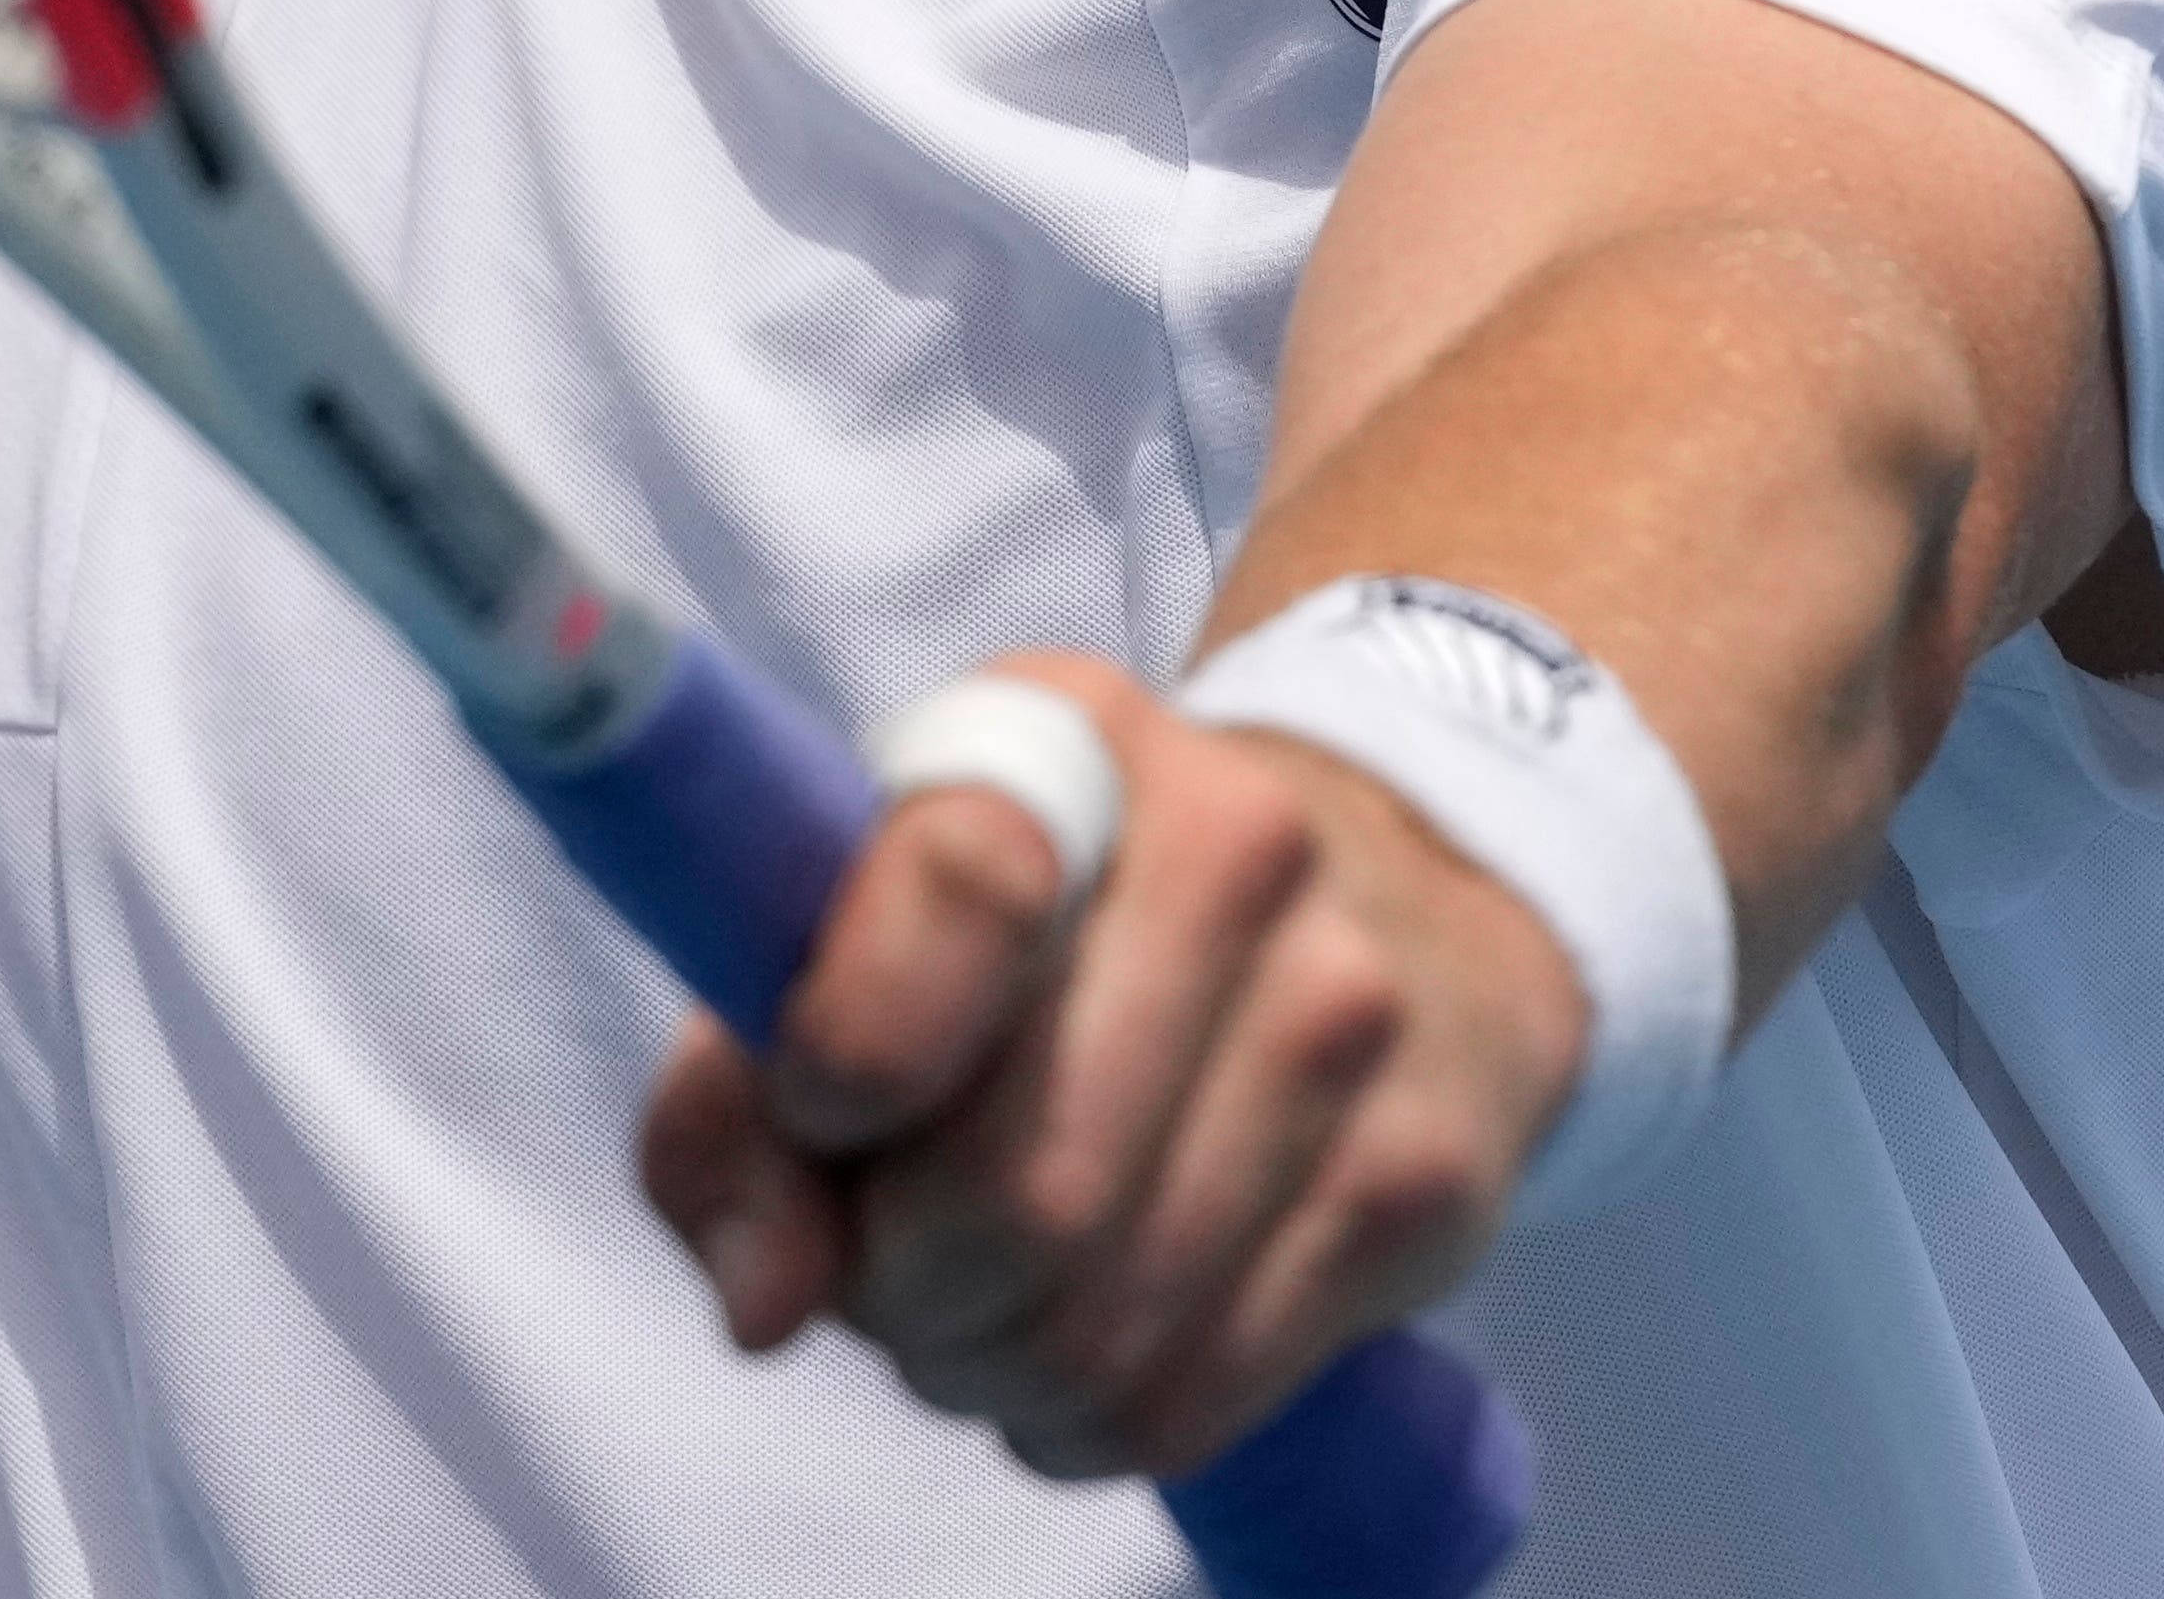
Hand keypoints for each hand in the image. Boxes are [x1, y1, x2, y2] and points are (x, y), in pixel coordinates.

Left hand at [632, 656, 1585, 1483]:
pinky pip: (1189, 1398)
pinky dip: (1084, 1421)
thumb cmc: (1056, 940)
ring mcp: (1351, 1021)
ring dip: (985, 1368)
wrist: (1391, 895)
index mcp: (1065, 743)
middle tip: (890, 1263)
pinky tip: (1084, 1344)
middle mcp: (1238, 852)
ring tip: (984, 1304)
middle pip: (1015, 1191)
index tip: (820, 1106)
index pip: (961, 886)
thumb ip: (740, 1106)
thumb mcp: (870, 937)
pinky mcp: (1423, 1182)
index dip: (854, 1045)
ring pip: (1096, 1330)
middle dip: (901, 1287)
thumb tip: (765, 1305)